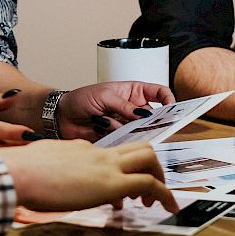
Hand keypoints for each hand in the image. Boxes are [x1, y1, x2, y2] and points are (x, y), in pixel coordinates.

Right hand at [0, 139, 178, 212]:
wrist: (19, 172)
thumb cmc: (22, 171)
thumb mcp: (44, 163)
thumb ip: (56, 168)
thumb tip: (54, 178)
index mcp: (81, 148)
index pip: (111, 155)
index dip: (120, 171)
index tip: (120, 192)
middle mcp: (98, 152)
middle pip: (138, 147)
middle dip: (151, 166)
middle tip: (149, 190)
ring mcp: (106, 164)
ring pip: (148, 157)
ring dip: (159, 178)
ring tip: (158, 201)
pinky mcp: (112, 183)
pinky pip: (147, 183)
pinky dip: (163, 194)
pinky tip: (167, 207)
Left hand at [58, 81, 174, 139]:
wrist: (62, 117)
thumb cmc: (82, 99)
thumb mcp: (104, 96)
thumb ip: (124, 106)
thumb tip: (143, 113)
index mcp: (133, 92)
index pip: (158, 93)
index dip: (168, 99)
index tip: (172, 108)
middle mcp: (132, 110)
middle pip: (153, 116)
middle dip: (153, 121)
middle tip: (149, 125)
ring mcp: (126, 125)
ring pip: (140, 131)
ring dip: (130, 130)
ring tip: (112, 124)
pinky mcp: (117, 140)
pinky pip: (126, 143)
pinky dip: (119, 140)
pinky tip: (104, 131)